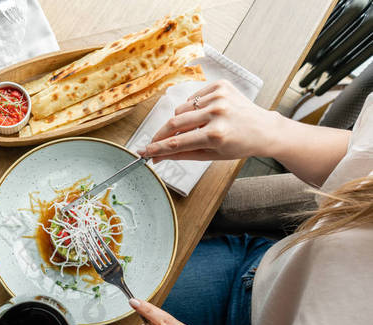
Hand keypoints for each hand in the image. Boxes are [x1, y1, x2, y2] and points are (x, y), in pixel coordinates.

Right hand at [139, 80, 280, 162]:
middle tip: (153, 143)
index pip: (178, 142)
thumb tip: (158, 156)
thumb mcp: (210, 155)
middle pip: (175, 122)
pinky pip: (193, 98)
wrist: (263, 129)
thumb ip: (181, 154)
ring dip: (180, 120)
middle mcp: (217, 113)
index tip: (144, 151)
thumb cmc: (238, 145)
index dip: (157, 148)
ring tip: (194, 127)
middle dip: (160, 134)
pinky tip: (205, 114)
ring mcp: (219, 97)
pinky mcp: (221, 86)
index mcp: (216, 134)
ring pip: (182, 108)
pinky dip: (193, 108)